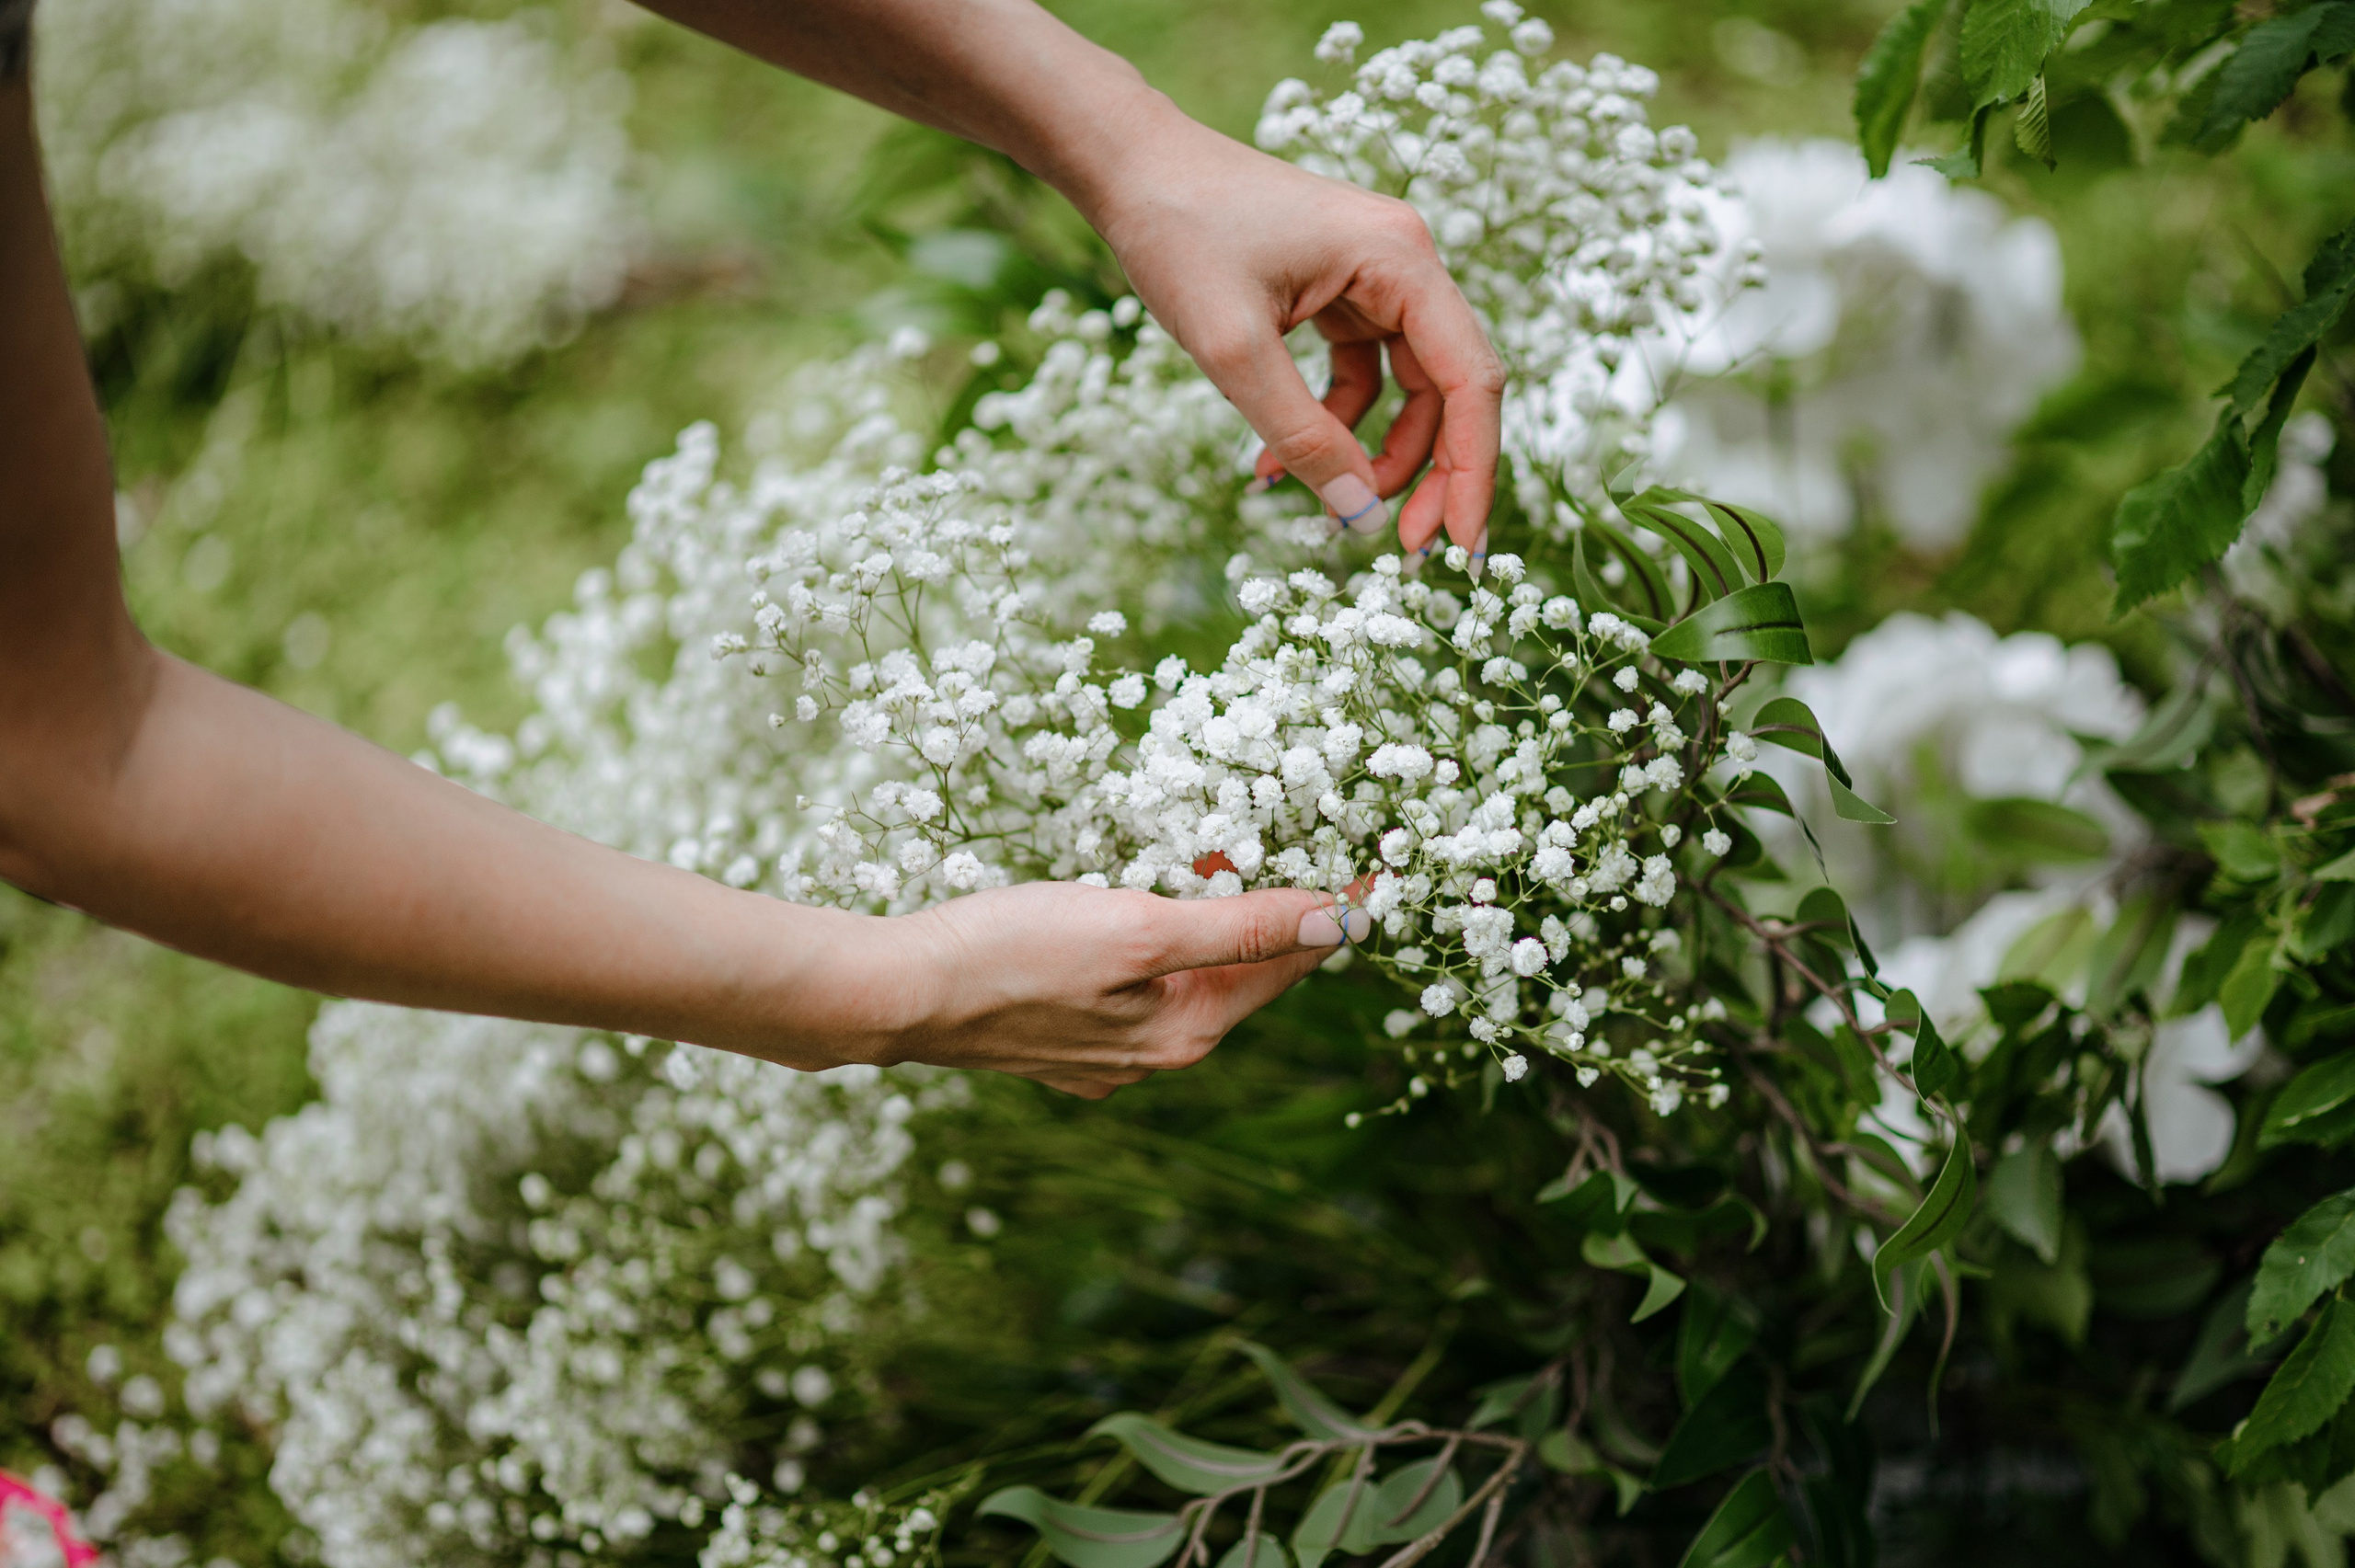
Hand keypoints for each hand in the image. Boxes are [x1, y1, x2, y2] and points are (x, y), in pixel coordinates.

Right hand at [874, 881, 1369, 1097]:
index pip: (1287, 964)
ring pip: (1185, 981)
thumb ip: (1238, 926)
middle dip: (1267, 914)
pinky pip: (1135, 989)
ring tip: (1209, 863)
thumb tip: (1333, 922)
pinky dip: (1151, 946)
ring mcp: (1106, 1054)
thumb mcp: (1137, 927)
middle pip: (1240, 976)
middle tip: (1290, 848)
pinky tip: (1131, 910)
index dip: (1333, 913)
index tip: (1373, 873)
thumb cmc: (1012, 953)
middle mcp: (1156, 1055)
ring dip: (1207, 927)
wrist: (897, 993)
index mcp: (1187, 1033)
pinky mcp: (1063, 1038)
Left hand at [1086, 112, 1504, 563]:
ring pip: (1410, 389)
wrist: (1129, 166)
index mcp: (1401, 260)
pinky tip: (1273, 466)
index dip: (1473, 470)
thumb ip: (1301, 434)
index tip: (1458, 547)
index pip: (1470, 381)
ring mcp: (1375, 277)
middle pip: (1451, 389)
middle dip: (1432, 473)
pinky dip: (1332, 424)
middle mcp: (1405, 263)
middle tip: (1403, 548)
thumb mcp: (1233, 349)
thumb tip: (1358, 513)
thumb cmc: (1180, 234)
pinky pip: (1362, 375)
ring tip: (1330, 510)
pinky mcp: (1340, 292)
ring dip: (1378, 454)